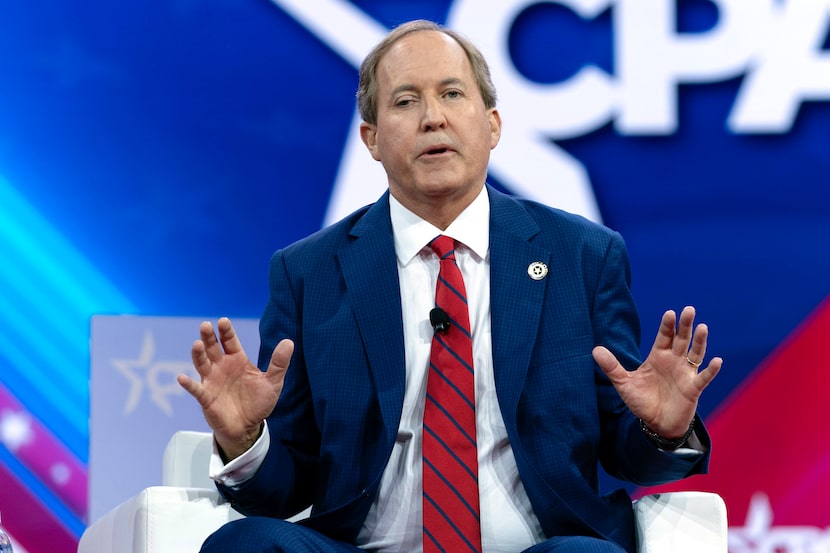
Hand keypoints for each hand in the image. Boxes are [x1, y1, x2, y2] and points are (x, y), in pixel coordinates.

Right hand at [177, 317, 293, 459]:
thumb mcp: (273, 382)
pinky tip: (182, 378)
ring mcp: (212, 381)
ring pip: (202, 364)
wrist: (248, 427)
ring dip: (198, 354)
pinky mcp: (206, 397)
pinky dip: (188, 384)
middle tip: (206, 325)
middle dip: (209, 337)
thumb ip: (279, 363)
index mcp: (237, 360)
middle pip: (212, 348)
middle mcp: (222, 367)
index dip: (226, 331)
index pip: (229, 341)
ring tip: (197, 344)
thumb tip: (289, 341)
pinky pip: (196, 389)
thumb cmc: (259, 402)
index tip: (223, 321)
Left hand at [592, 306, 721, 438]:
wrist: (656, 423)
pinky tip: (717, 361)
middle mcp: (674, 361)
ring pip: (695, 354)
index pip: (664, 337)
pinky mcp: (693, 389)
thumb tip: (595, 350)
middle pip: (681, 339)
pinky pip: (704, 377)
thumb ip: (611, 366)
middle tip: (689, 310)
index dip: (667, 325)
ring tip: (703, 328)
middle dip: (685, 325)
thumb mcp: (624, 383)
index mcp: (658, 357)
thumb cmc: (641, 401)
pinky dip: (711, 370)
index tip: (670, 313)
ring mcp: (685, 374)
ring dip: (700, 341)